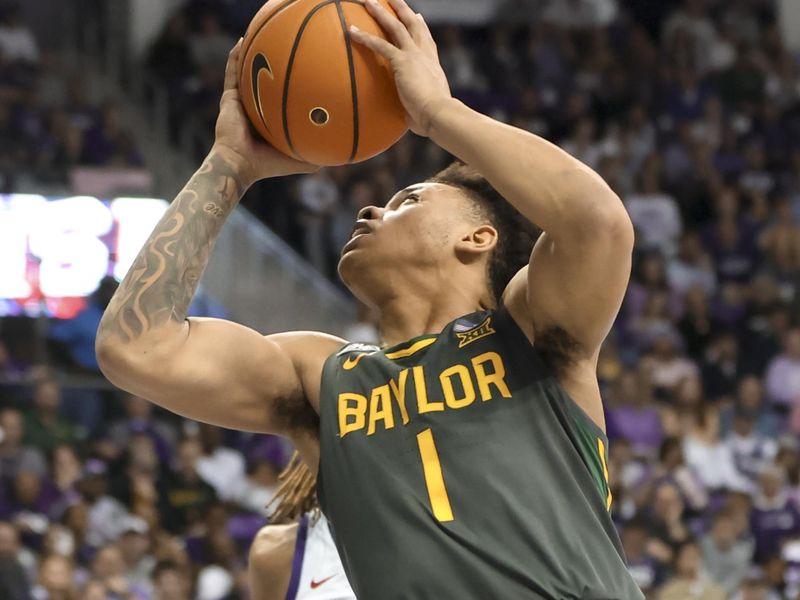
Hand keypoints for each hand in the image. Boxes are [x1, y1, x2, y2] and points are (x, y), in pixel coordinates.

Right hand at [213, 39, 317, 184]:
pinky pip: (232, 71)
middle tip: (291, 45)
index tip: (313, 70)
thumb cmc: (270, 165)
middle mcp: (257, 108)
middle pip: (269, 80)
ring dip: (254, 53)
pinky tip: (242, 40)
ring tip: (264, 33)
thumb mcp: (302, 160)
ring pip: (248, 71)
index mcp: (273, 120)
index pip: (287, 98)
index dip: (298, 85)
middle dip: (277, 64)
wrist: (241, 164)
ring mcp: (242, 101)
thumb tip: (346, 152)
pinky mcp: (229, 97)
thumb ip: (321, 153)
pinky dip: (235, 56)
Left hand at [350, 0, 451, 136]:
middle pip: (412, 25)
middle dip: (401, 9)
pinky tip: (351, 31)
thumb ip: (419, 108)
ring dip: (380, 12)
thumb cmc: (434, 119)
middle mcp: (424, 55)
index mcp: (433, 64)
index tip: (418, 16)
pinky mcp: (402, 61)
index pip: (426, 40)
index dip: (421, 27)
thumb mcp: (428, 109)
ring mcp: (413, 56)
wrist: (438, 113)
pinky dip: (365, 37)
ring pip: (395, 27)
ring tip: (367, 0)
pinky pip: (380, 45)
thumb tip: (416, 123)